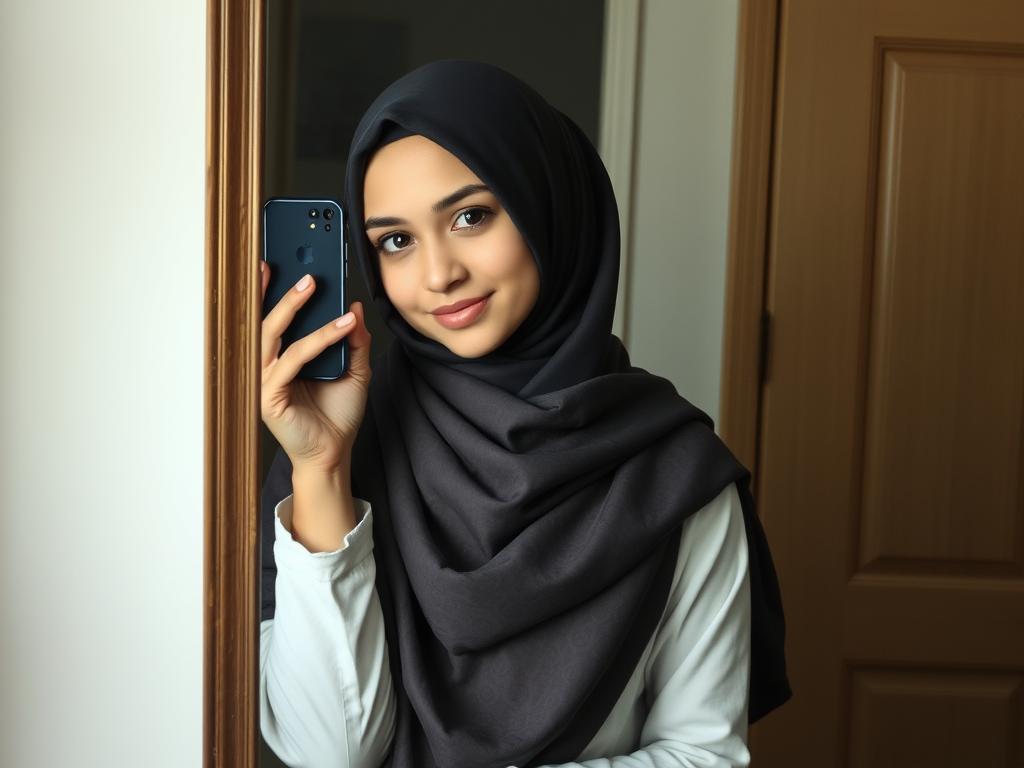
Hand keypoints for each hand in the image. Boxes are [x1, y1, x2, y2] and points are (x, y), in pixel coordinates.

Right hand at [260, 262, 372, 472]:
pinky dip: (318, 340)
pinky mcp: (270, 395)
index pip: (272, 319)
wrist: (334, 452)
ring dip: (291, 307)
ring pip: (273, 334)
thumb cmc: (337, 414)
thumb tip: (355, 308)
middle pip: (264, 320)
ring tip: (313, 285)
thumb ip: (354, 340)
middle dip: (276, 290)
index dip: (270, 291)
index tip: (277, 262)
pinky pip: (293, 359)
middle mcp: (268, 366)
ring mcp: (265, 380)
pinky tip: (341, 327)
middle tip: (298, 268)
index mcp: (281, 358)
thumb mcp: (355, 370)